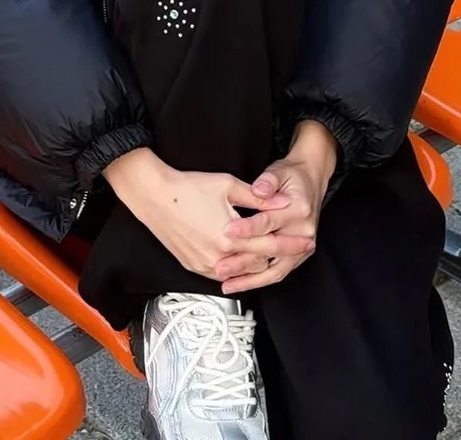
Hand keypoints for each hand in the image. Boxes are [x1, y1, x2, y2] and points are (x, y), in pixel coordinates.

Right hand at [103, 149, 313, 280]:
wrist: (154, 196)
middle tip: (297, 249)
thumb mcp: (228, 185)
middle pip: (258, 264)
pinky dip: (236, 268)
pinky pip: (222, 274)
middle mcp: (218, 257)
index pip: (270, 245)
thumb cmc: (188, 188)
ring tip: (274, 255)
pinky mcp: (193, 266)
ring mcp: (204, 265)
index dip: (291, 243)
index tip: (307, 242)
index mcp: (230, 237)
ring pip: (241, 272)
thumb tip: (283, 203)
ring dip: (257, 264)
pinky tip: (245, 260)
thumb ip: (259, 197)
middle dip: (279, 256)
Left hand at [217, 121, 336, 293]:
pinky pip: (278, 272)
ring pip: (276, 270)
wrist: (311, 179)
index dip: (247, 228)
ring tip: (229, 284)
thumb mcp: (279, 171)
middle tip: (222, 266)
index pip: (269, 222)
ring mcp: (302, 246)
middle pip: (271, 252)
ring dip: (251, 280)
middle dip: (244, 261)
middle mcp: (303, 231)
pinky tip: (242, 283)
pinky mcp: (298, 254)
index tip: (227, 232)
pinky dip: (259, 279)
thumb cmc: (293, 176)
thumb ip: (268, 181)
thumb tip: (259, 190)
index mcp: (299, 210)